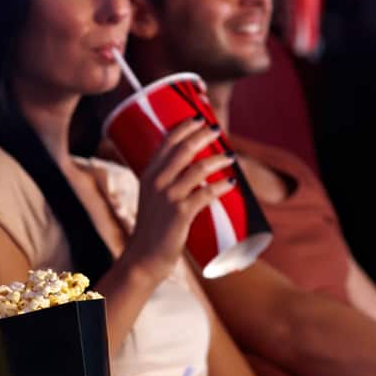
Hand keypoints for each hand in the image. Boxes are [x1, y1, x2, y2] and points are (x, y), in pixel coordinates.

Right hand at [123, 118, 234, 280]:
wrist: (144, 257)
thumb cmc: (153, 228)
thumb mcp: (153, 198)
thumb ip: (168, 181)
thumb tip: (198, 170)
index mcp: (148, 174)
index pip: (166, 142)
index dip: (184, 126)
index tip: (198, 118)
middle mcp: (156, 181)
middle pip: (183, 149)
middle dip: (202, 135)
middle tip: (217, 129)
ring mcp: (168, 197)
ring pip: (197, 169)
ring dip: (217, 159)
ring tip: (230, 156)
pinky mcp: (180, 214)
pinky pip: (205, 194)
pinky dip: (221, 186)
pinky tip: (231, 182)